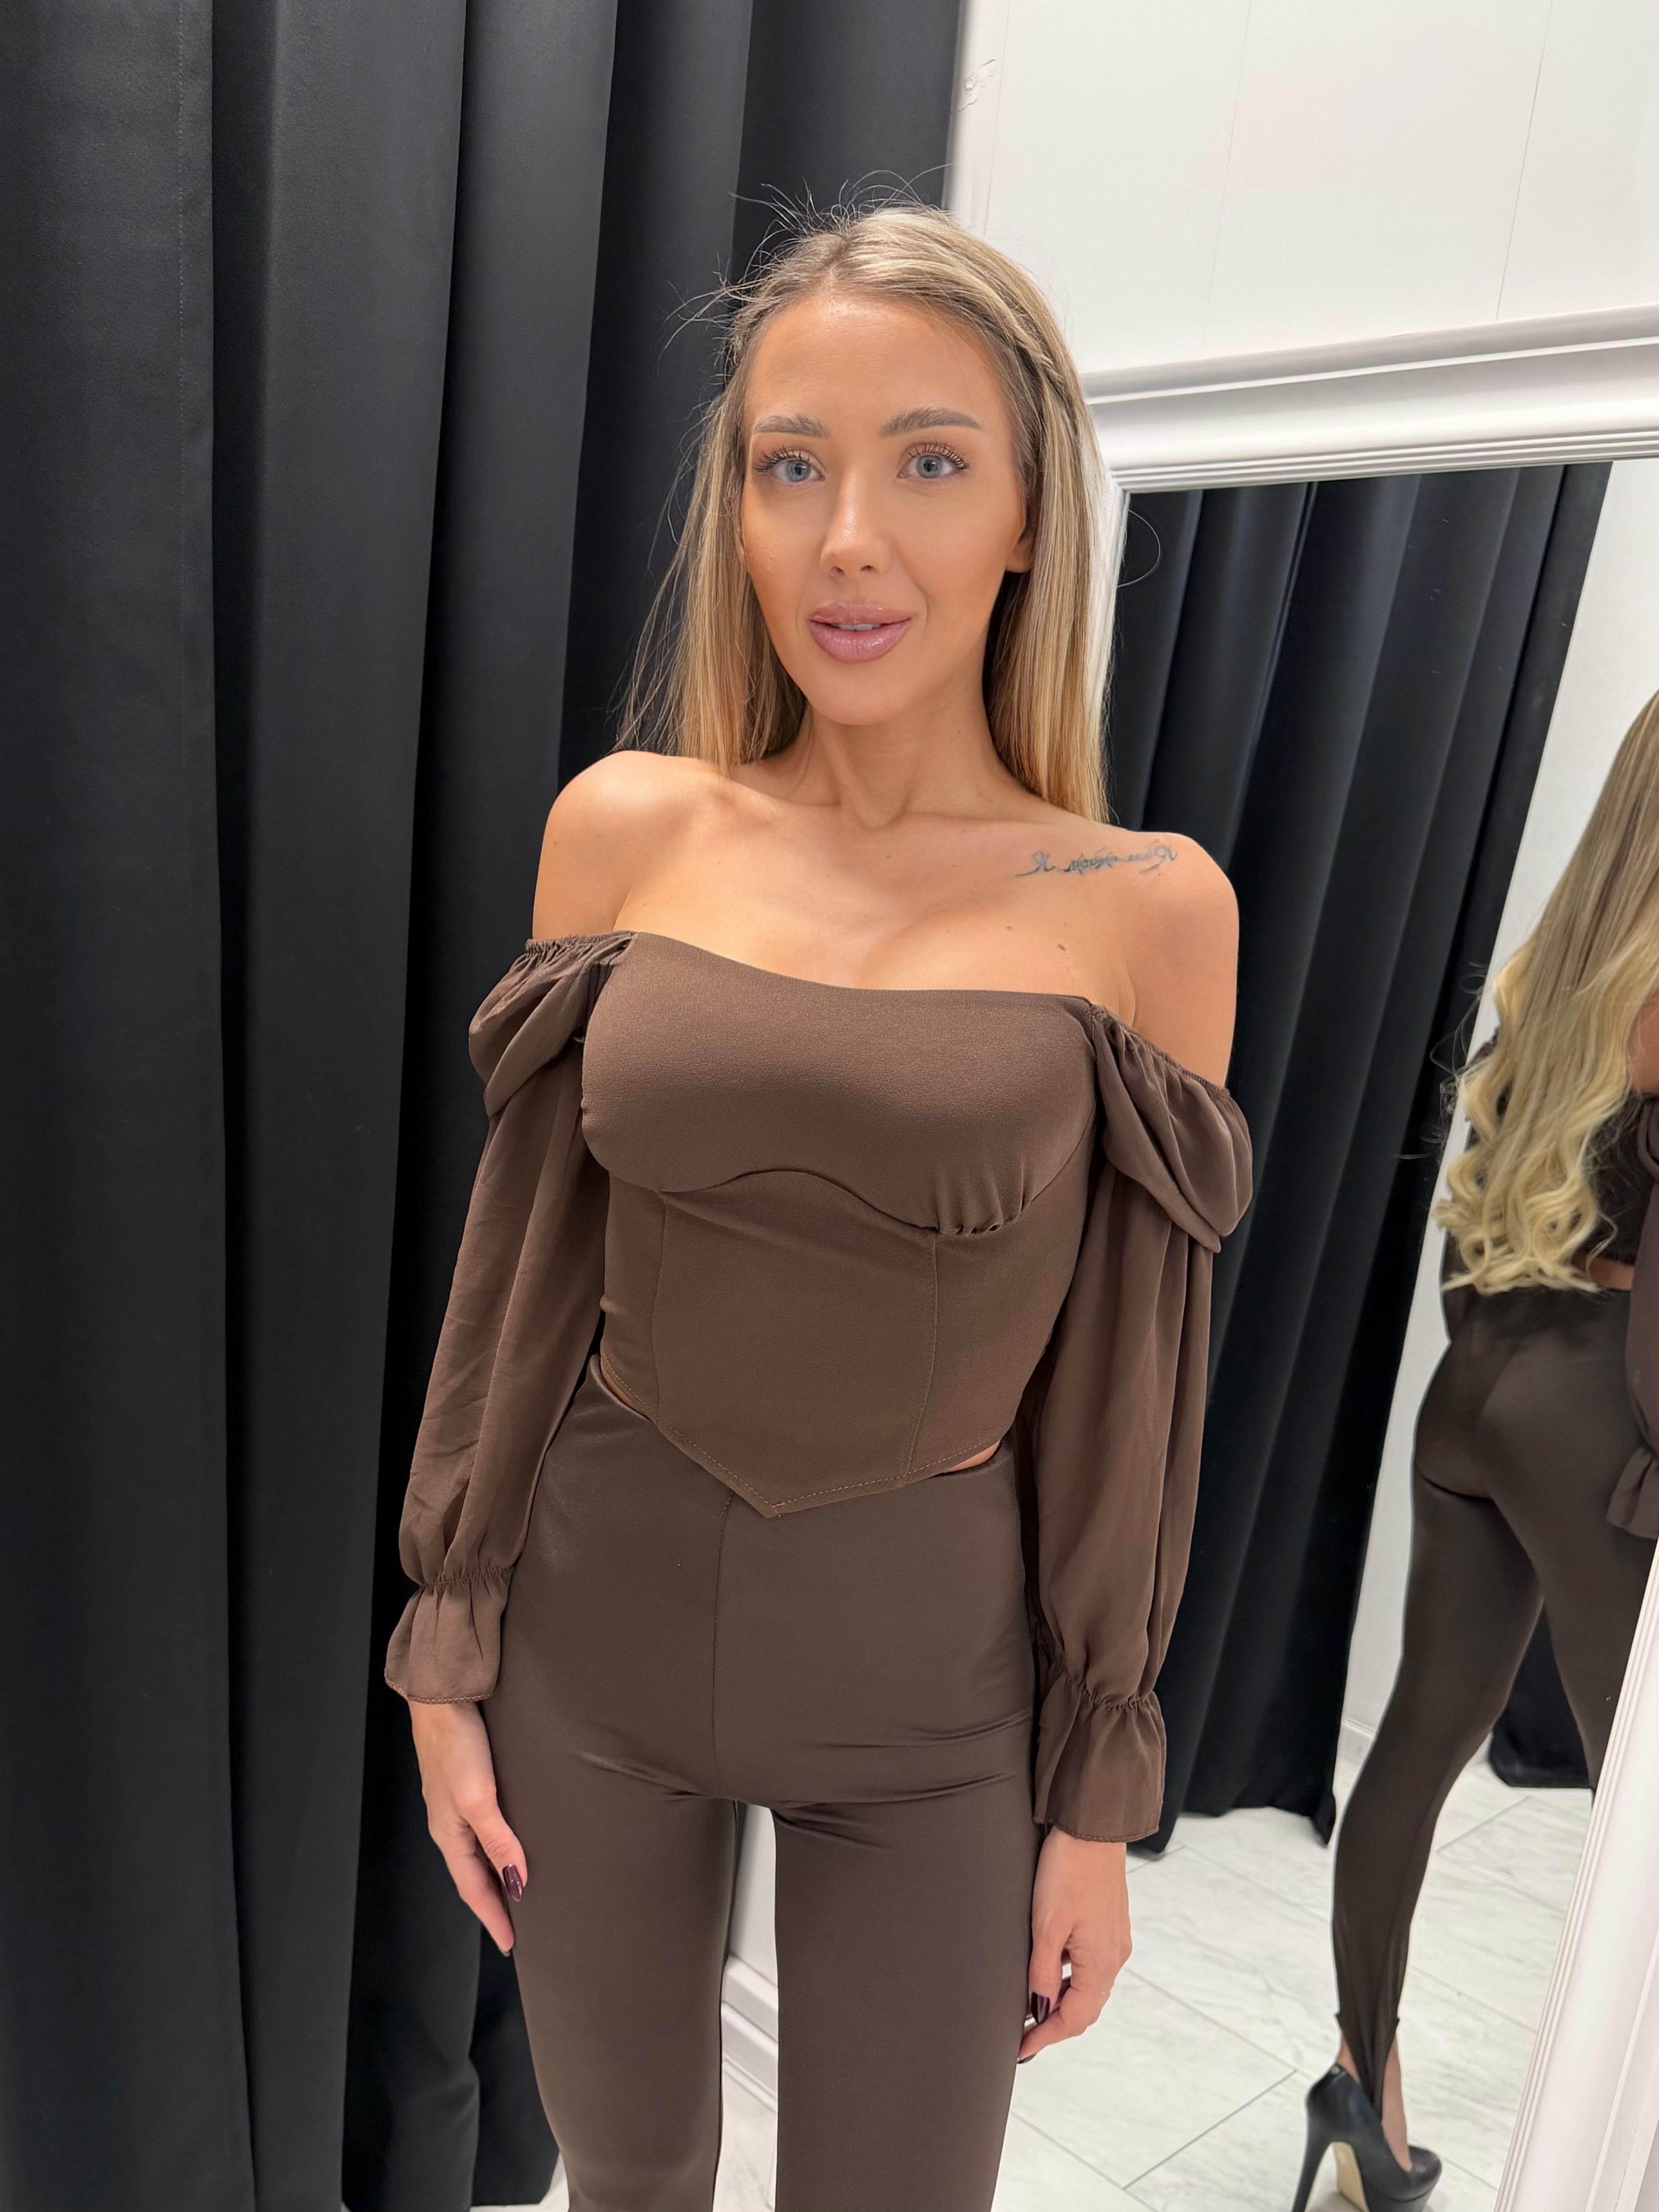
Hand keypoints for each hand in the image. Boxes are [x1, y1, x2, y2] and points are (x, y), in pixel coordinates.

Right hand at [406, 1698, 526, 1954]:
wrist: (441, 1699)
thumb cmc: (456, 1744)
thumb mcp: (479, 1797)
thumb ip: (498, 1841)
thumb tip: (516, 1882)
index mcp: (450, 1834)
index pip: (474, 1889)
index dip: (493, 1917)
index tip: (511, 1944)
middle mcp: (450, 1826)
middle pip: (473, 1877)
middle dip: (492, 1904)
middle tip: (516, 1928)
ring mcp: (454, 1807)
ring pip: (476, 1856)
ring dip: (493, 1878)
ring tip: (515, 1896)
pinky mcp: (463, 1788)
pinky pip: (480, 1833)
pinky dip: (493, 1851)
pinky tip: (506, 1847)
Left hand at [1019, 1828, 1131, 2059]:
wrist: (1093, 1829)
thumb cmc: (1068, 1872)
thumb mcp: (1046, 1926)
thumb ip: (1042, 1972)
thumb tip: (1038, 2008)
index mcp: (1101, 1963)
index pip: (1074, 2018)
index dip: (1046, 2037)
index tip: (1021, 2050)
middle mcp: (1114, 1957)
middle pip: (1085, 2008)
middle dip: (1055, 2024)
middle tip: (1024, 2034)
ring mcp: (1115, 1940)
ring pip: (1089, 1987)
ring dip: (1063, 2001)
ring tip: (1032, 2005)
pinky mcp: (1110, 1924)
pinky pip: (1091, 1966)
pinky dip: (1071, 1978)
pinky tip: (1050, 1970)